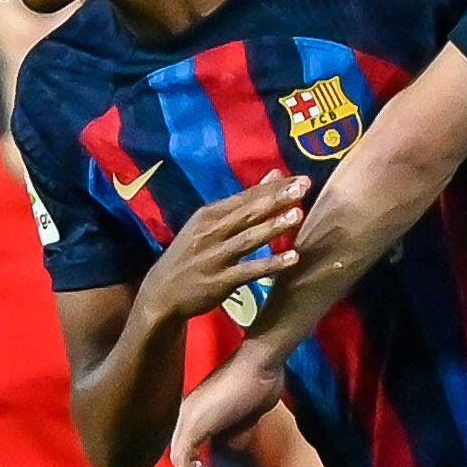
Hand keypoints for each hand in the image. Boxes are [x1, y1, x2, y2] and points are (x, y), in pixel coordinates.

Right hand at [138, 173, 306, 330]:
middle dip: (276, 198)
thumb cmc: (192, 254)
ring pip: (248, 238)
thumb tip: (275, 174)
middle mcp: (210, 231)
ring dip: (273, 226)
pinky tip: (293, 258)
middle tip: (303, 187)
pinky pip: (249, 270)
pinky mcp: (220, 281)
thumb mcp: (210, 224)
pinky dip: (271, 264)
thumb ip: (244, 202)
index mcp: (209, 214)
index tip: (301, 178)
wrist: (163, 292)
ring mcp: (215, 256)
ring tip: (298, 215)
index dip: (273, 187)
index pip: (245, 197)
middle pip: (248, 213)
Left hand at [171, 343, 287, 466]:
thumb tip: (231, 447)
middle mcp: (186, 414)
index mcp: (196, 411)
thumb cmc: (260, 383)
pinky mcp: (193, 424)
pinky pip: (185, 460)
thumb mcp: (245, 416)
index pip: (187, 448)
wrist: (261, 364)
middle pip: (180, 457)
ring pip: (180, 461)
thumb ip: (234, 431)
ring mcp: (187, 417)